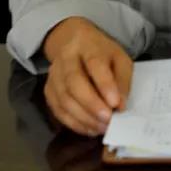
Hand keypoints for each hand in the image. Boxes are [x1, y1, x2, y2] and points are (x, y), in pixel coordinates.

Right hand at [42, 16, 132, 136]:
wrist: (72, 42)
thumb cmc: (101, 53)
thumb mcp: (119, 58)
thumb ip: (122, 80)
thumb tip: (120, 106)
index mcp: (87, 45)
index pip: (94, 63)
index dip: (105, 85)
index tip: (115, 103)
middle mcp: (66, 58)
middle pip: (73, 82)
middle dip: (91, 104)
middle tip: (108, 119)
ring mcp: (53, 75)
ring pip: (64, 99)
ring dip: (84, 118)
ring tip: (103, 127)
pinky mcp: (48, 90)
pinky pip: (58, 111)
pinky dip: (75, 123)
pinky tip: (90, 128)